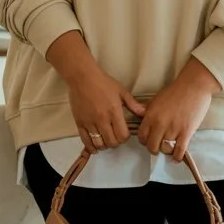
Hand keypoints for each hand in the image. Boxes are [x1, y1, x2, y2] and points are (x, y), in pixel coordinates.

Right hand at [46, 32, 144, 154]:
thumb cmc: (103, 83)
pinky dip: (91, 147)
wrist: (82, 77)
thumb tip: (144, 113)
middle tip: (115, 136)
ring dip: (104, 145)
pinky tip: (95, 146)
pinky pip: (85, 141)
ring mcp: (90, 122)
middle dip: (116, 142)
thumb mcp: (121, 91)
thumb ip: (133, 105)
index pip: (122, 135)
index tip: (124, 132)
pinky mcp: (79, 123)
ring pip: (99, 144)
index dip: (125, 137)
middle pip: (112, 142)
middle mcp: (102, 119)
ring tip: (105, 139)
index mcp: (114, 112)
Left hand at [137, 58, 221, 162]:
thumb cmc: (175, 91)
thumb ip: (147, 110)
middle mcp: (159, 124)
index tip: (149, 140)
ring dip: (166, 151)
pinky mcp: (186, 132)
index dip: (144, 141)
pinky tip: (176, 158)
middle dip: (154, 149)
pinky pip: (179, 150)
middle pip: (152, 146)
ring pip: (165, 149)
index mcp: (150, 116)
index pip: (142, 136)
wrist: (193, 86)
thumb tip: (139, 116)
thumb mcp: (156, 99)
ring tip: (169, 149)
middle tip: (158, 147)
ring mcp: (173, 129)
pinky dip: (177, 157)